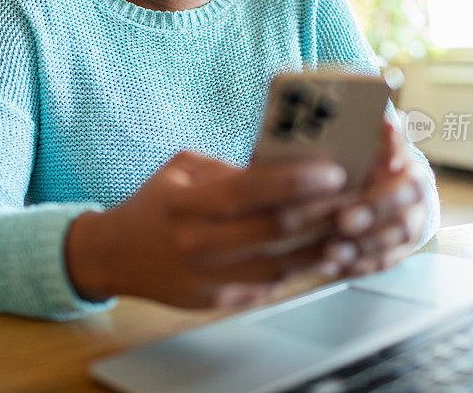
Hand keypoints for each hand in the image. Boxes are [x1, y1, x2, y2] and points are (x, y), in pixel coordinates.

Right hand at [65, 151, 349, 308]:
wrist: (116, 256)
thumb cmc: (156, 204)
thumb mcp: (182, 170)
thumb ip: (230, 171)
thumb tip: (288, 170)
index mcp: (185, 204)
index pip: (249, 190)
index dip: (296, 180)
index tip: (333, 171)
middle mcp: (197, 244)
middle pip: (275, 230)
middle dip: (324, 212)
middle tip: (356, 197)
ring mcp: (208, 279)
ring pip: (282, 265)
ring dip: (324, 245)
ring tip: (352, 227)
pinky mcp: (218, 302)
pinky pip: (271, 284)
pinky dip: (302, 268)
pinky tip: (325, 251)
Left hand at [321, 121, 430, 277]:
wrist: (384, 184)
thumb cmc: (373, 159)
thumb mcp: (378, 140)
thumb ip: (383, 130)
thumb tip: (387, 118)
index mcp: (412, 177)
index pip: (411, 185)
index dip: (393, 187)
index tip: (372, 192)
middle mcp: (413, 208)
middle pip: (402, 222)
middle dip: (372, 221)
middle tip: (343, 220)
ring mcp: (403, 234)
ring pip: (389, 248)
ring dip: (360, 250)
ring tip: (330, 250)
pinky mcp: (390, 254)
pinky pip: (376, 265)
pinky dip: (354, 266)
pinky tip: (331, 265)